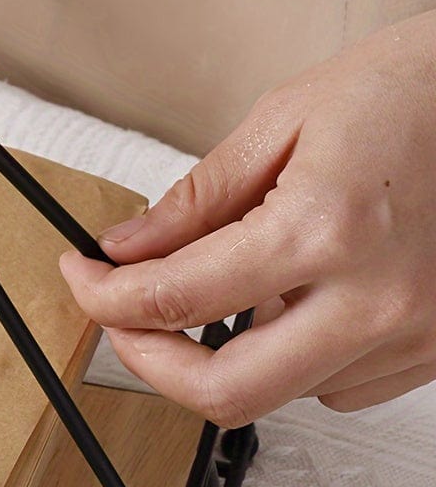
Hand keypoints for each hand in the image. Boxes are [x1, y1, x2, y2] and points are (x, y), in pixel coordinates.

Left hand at [60, 10, 435, 425]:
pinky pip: (335, 390)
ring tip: (224, 292)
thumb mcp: (286, 119)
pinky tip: (293, 306)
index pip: (173, 300)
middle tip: (126, 322)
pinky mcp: (433, 351)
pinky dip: (291, 360)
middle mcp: (375, 299)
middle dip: (151, 364)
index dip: (104, 297)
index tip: (85, 281)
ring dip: (225, 357)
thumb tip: (129, 248)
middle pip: (224, 393)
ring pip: (278, 397)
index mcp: (327, 230)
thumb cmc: (421, 89)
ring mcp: (413, 335)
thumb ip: (197, 200)